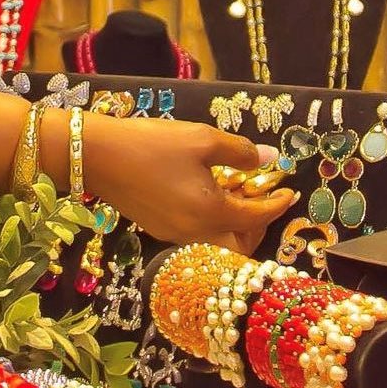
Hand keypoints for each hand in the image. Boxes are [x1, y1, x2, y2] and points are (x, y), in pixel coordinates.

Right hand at [84, 113, 295, 253]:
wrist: (97, 156)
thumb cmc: (152, 144)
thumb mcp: (202, 139)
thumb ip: (240, 153)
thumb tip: (268, 159)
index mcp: (210, 214)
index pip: (257, 218)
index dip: (277, 204)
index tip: (289, 190)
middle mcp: (194, 235)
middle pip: (240, 248)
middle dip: (258, 227)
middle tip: (263, 198)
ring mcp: (174, 237)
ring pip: (218, 245)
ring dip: (235, 226)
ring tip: (236, 193)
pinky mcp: (158, 230)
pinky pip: (198, 237)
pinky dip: (213, 223)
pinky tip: (209, 194)